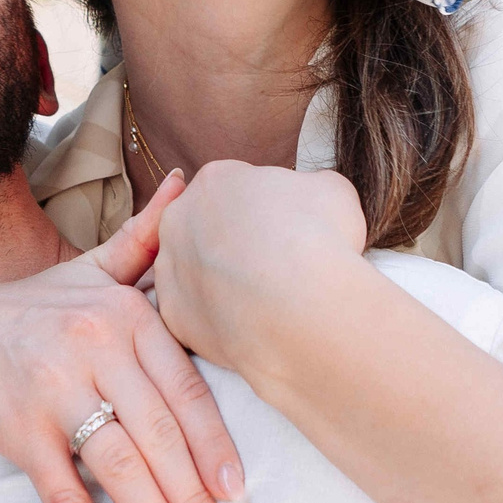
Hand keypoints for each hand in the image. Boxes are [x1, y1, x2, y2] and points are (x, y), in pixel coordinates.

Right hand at [0, 172, 244, 502]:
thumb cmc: (19, 311)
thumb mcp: (84, 270)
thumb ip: (143, 239)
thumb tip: (192, 183)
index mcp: (122, 313)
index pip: (185, 391)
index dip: (216, 446)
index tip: (239, 493)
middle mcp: (94, 345)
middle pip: (161, 436)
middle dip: (198, 501)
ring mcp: (54, 389)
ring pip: (122, 469)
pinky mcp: (17, 430)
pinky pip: (64, 497)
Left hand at [151, 160, 368, 388]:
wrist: (301, 305)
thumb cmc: (320, 238)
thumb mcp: (333, 191)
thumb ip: (311, 186)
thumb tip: (312, 194)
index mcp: (215, 180)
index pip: (234, 188)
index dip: (262, 210)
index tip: (284, 229)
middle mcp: (179, 218)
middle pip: (205, 226)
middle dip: (233, 242)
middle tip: (272, 263)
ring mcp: (170, 266)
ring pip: (193, 270)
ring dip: (220, 279)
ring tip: (262, 298)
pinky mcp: (171, 312)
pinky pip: (192, 312)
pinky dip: (216, 317)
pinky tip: (248, 323)